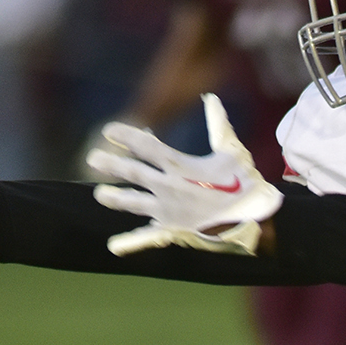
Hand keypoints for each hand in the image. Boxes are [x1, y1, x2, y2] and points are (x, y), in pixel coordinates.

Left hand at [85, 93, 281, 256]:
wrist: (253, 218)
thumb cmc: (243, 184)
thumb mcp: (232, 151)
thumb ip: (218, 125)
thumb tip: (211, 98)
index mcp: (180, 165)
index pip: (145, 146)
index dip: (125, 136)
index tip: (108, 132)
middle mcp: (168, 186)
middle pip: (132, 172)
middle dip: (111, 164)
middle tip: (92, 159)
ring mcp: (167, 210)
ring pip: (133, 202)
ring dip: (115, 198)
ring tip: (100, 194)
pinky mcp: (172, 231)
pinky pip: (147, 237)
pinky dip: (130, 242)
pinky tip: (113, 246)